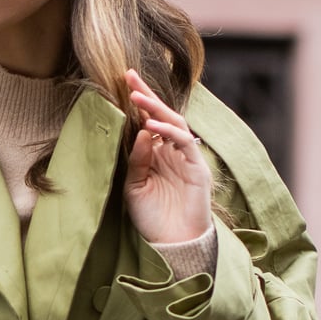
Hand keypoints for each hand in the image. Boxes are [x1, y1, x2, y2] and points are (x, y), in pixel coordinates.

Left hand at [123, 69, 212, 243]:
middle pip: (162, 115)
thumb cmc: (152, 217)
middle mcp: (172, 152)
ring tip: (137, 97)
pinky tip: (151, 126)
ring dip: (156, 109)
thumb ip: (137, 160)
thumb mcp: (134, 187)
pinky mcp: (197, 168)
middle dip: (147, 95)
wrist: (172, 244)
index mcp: (157, 154)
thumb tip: (140, 131)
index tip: (122, 81)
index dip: (138, 102)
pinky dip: (169, 132)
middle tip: (130, 76)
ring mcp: (186, 158)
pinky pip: (185, 143)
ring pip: (175, 124)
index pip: (148, 121)